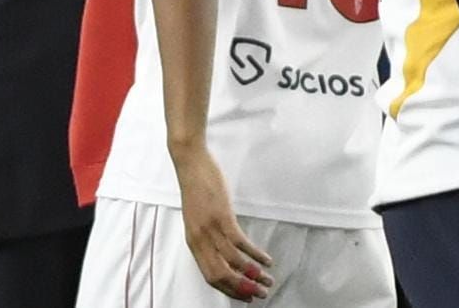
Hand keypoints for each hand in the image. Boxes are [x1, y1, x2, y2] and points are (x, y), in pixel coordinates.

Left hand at [170, 144, 273, 300]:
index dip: (229, 290)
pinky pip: (240, 244)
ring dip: (254, 274)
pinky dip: (255, 255)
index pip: (210, 276)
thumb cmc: (196, 189)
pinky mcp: (221, 217)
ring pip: (233, 263)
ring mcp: (210, 229)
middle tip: (260, 294)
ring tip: (268, 279)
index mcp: (193, 242)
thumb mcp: (196, 219)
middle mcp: (199, 240)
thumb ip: (206, 237)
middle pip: (221, 275)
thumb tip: (222, 254)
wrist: (190, 164)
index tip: (245, 296)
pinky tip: (266, 259)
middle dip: (242, 288)